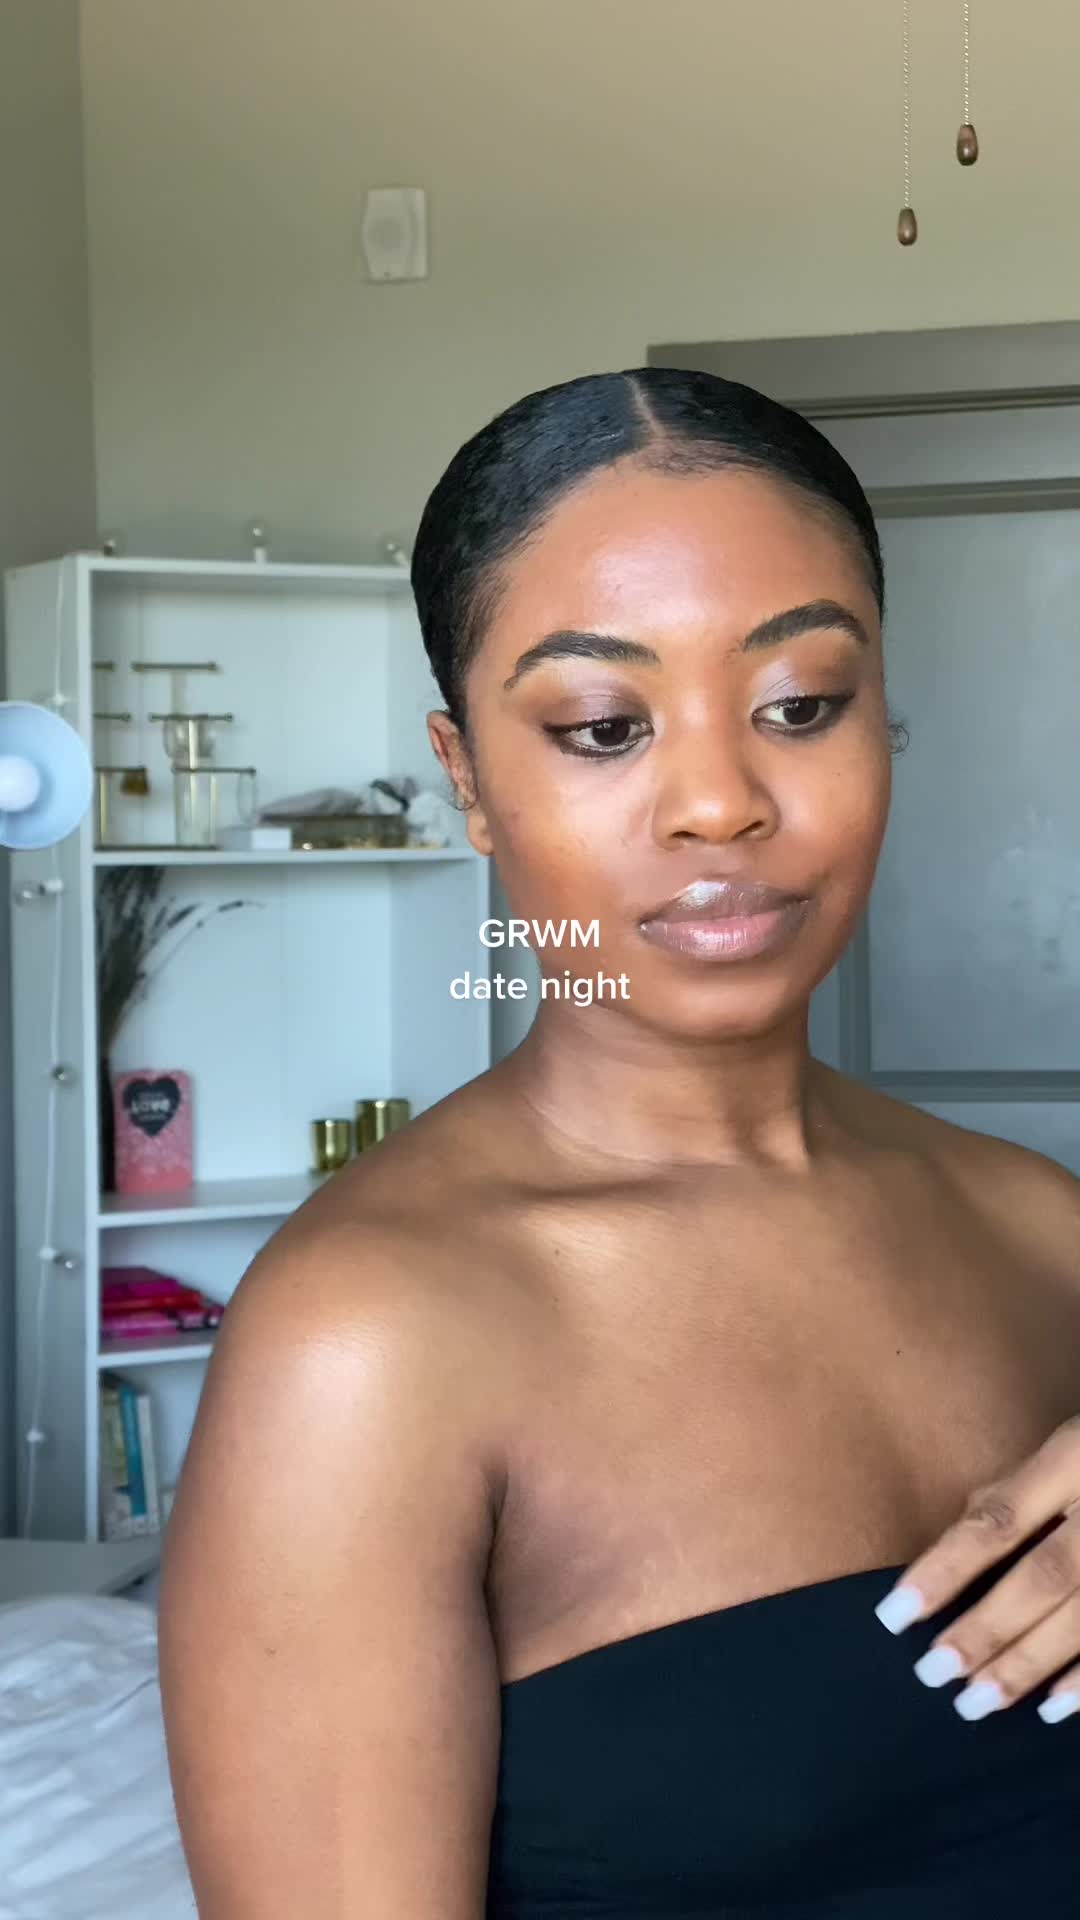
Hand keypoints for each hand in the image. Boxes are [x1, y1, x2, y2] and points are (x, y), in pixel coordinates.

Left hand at [873, 1416, 1079, 1723]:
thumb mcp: (1071, 1436)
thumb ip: (1022, 1485)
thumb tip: (959, 1532)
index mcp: (1076, 1458)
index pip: (998, 1520)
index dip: (944, 1569)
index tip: (893, 1616)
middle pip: (1043, 1578)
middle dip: (985, 1631)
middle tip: (932, 1675)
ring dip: (1029, 1665)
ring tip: (976, 1702)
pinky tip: (1053, 1707)